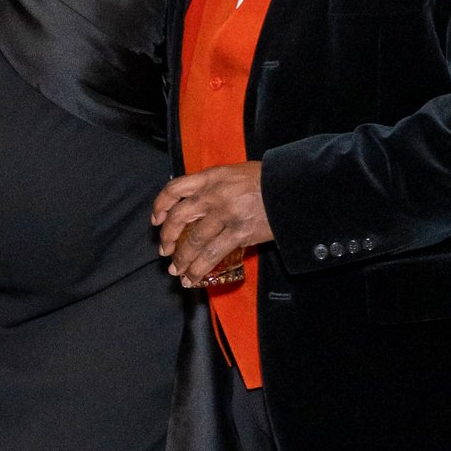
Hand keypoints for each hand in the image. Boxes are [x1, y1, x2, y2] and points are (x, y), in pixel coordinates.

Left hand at [152, 163, 271, 288]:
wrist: (295, 189)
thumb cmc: (268, 180)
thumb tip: (198, 203)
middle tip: (164, 251)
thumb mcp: (235, 173)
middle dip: (166, 237)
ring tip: (177, 271)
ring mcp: (226, 214)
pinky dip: (200, 269)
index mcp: (211, 177)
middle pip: (179, 217)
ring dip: (181, 259)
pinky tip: (194, 277)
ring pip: (193, 241)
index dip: (160, 205)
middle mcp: (214, 194)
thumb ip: (215, 186)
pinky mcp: (240, 233)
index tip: (156, 220)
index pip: (174, 188)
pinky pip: (213, 254)